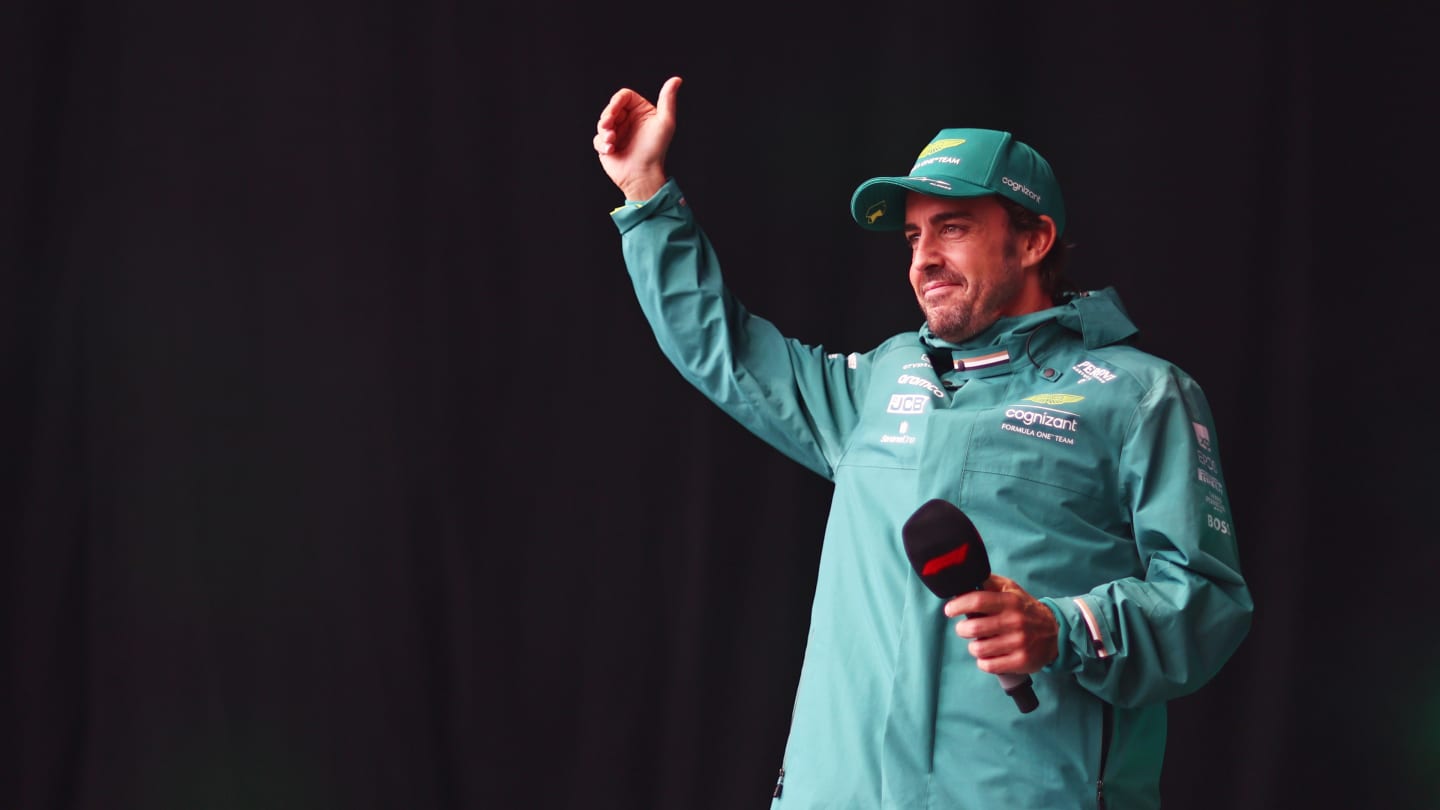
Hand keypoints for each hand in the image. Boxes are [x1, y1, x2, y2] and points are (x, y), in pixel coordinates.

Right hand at [593, 76, 681, 201]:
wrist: (643, 175)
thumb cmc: (655, 150)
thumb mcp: (665, 122)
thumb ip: (667, 99)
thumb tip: (676, 80)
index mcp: (641, 112)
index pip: (624, 96)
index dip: (616, 101)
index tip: (614, 111)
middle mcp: (628, 120)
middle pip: (610, 108)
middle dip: (607, 117)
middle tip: (609, 127)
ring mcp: (617, 133)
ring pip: (601, 123)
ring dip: (604, 131)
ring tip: (612, 140)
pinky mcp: (607, 146)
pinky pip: (597, 139)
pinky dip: (601, 144)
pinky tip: (610, 150)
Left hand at [943, 574, 1058, 675]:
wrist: (1055, 633)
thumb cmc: (1024, 608)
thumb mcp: (1011, 589)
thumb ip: (989, 582)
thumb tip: (965, 578)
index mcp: (1010, 601)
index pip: (977, 601)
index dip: (958, 605)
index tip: (949, 610)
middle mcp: (1015, 621)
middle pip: (974, 628)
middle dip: (962, 629)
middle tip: (964, 628)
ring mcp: (1019, 643)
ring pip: (979, 649)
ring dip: (973, 647)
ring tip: (978, 642)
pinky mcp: (1021, 661)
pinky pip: (989, 665)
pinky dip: (983, 661)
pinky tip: (988, 655)